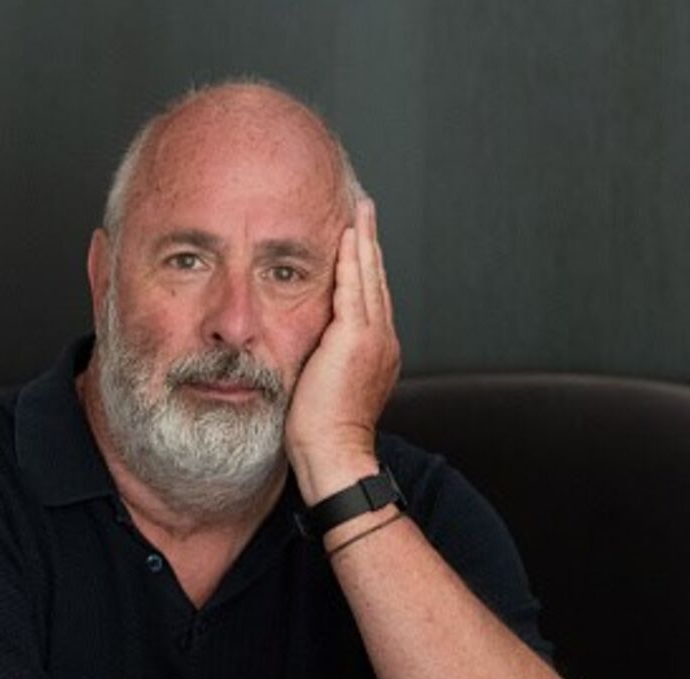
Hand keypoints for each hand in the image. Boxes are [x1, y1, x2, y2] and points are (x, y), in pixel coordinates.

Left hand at [285, 198, 401, 502]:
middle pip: (376, 280)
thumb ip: (323, 365)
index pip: (371, 299)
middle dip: (369, 244)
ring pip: (369, 277)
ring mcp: (373, 339)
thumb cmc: (323, 439)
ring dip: (363, 241)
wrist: (335, 457)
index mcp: (376, 354)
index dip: (365, 268)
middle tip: (365, 211)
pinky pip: (354, 288)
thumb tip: (307, 357)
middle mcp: (382, 341)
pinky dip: (351, 259)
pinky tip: (346, 235)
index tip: (357, 242)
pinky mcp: (356, 339)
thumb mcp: (324, 392)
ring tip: (359, 211)